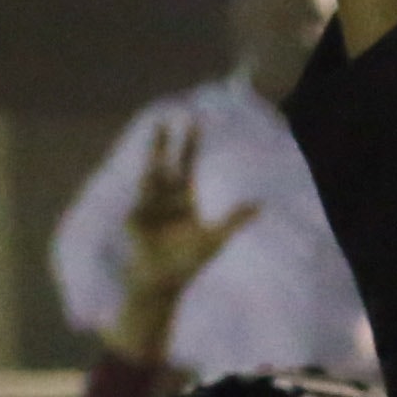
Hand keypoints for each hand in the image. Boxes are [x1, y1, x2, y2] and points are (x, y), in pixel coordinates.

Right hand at [118, 118, 262, 311]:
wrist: (163, 279)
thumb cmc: (187, 262)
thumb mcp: (214, 239)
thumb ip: (235, 220)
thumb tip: (261, 205)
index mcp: (184, 198)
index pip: (187, 164)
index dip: (191, 143)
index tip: (195, 121)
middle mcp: (165, 196)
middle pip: (166, 162)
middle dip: (166, 142)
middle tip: (166, 117)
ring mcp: (148, 204)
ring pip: (149, 173)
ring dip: (152, 155)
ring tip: (154, 135)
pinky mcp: (135, 215)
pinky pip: (140, 199)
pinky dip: (143, 192)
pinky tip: (146, 179)